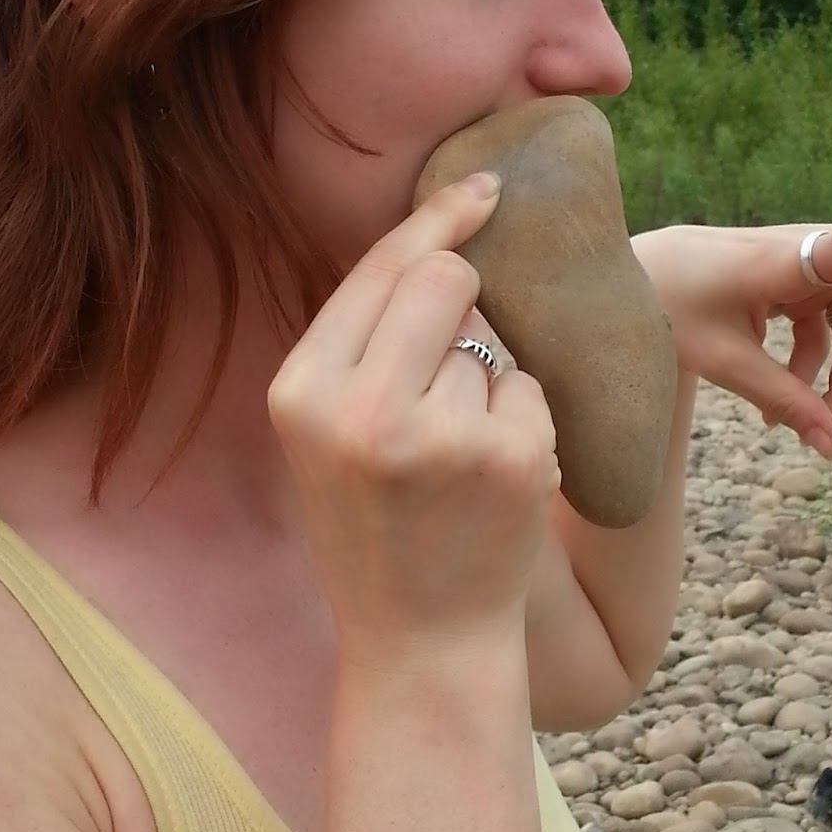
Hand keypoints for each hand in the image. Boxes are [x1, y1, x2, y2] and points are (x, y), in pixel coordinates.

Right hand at [268, 173, 560, 669]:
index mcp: (301, 392)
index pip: (383, 267)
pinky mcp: (510, 462)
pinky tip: (491, 484)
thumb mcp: (325, 432)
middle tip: (455, 364)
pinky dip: (523, 424)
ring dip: (488, 382)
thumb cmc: (373, 525)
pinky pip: (531, 390)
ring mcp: (440, 437)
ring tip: (456, 460)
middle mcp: (361, 409)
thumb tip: (436, 235)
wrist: (418, 644)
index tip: (483, 187)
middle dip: (467, 296)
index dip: (439, 218)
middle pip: (447, 278)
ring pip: (493, 340)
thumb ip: (360, 343)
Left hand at [632, 213, 831, 458]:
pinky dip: (819, 372)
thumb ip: (781, 399)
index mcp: (784, 253)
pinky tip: (785, 413)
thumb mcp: (719, 360)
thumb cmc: (669, 305)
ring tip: (809, 427)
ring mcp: (810, 267)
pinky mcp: (803, 288)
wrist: (636, 276)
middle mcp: (809, 250)